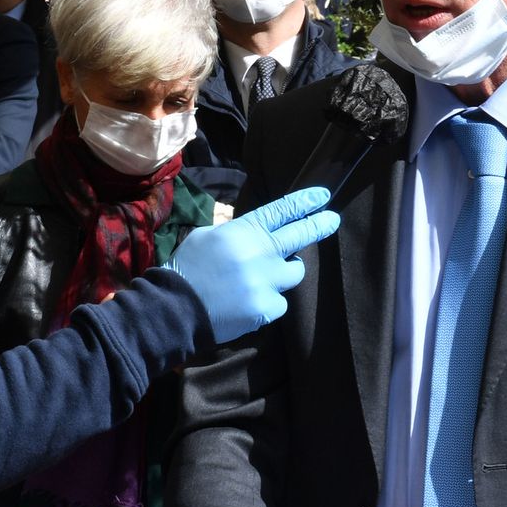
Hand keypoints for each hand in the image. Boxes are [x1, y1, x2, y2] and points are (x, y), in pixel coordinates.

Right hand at [164, 186, 338, 343]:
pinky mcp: (267, 308)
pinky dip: (269, 303)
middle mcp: (260, 252)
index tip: (323, 197)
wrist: (174, 309)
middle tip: (332, 220)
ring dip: (284, 274)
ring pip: (295, 273)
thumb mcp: (206, 237)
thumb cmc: (187, 269)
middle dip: (321, 225)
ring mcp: (266, 281)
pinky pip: (281, 303)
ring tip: (263, 279)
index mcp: (244, 231)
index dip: (305, 202)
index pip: (281, 210)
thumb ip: (236, 233)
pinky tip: (249, 303)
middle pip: (301, 235)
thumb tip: (256, 233)